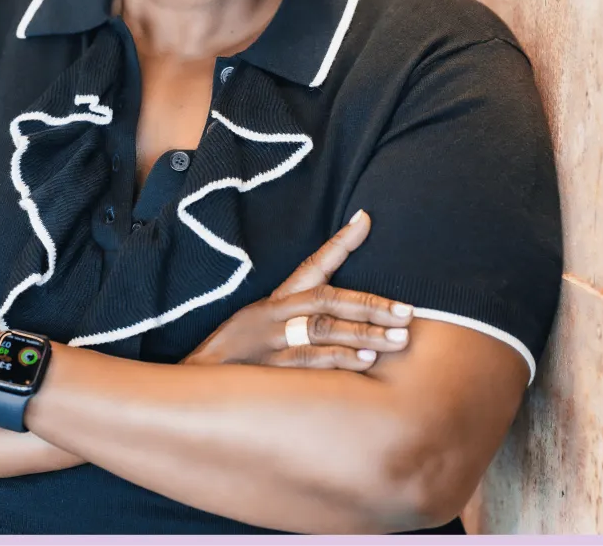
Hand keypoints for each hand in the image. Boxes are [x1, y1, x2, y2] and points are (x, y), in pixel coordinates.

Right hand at [183, 209, 413, 369]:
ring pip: (322, 330)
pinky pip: (308, 361)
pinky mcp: (268, 369)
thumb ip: (301, 314)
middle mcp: (273, 314)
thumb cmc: (238, 353)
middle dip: (370, 304)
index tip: (366, 220)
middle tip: (407, 312)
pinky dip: (338, 360)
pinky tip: (365, 361)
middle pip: (326, 300)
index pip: (312, 265)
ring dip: (363, 333)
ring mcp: (270, 341)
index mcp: (275, 299)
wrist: (195, 381)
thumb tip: (339, 311)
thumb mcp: (263, 324)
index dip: (339, 243)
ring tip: (397, 338)